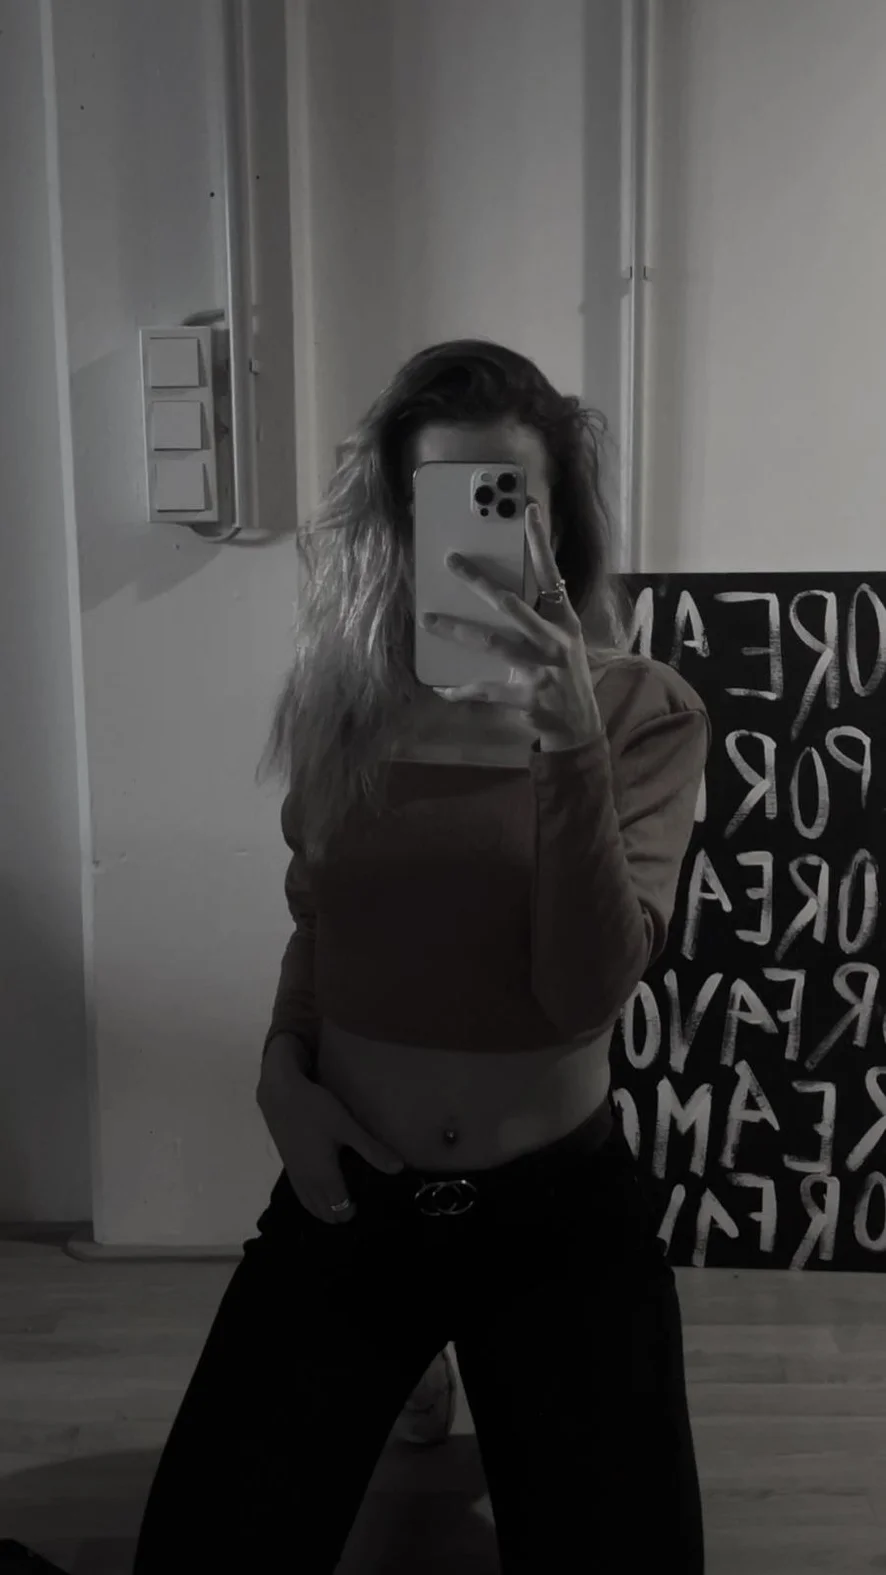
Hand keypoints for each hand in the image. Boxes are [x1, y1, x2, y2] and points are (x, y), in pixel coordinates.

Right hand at [257, 1047, 404, 1224]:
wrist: (280, 1096)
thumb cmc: (316, 1110)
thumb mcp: (347, 1128)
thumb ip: (372, 1150)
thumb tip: (398, 1169)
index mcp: (324, 1177)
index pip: (340, 1209)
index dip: (353, 1213)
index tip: (367, 1207)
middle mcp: (308, 1183)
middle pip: (324, 1213)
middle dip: (340, 1216)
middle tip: (358, 1207)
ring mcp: (296, 1176)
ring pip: (311, 1206)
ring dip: (325, 1212)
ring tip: (342, 1206)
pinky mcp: (289, 1167)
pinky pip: (301, 1196)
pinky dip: (312, 1203)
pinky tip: (321, 1194)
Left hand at [419, 502, 601, 750]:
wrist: (579, 726)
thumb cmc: (564, 676)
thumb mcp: (562, 641)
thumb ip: (539, 617)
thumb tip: (498, 593)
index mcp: (565, 622)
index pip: (552, 576)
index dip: (541, 543)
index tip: (529, 511)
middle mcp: (555, 641)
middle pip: (511, 605)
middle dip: (479, 581)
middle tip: (452, 562)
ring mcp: (542, 669)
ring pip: (492, 643)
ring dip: (457, 630)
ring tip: (429, 620)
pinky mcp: (527, 697)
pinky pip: (486, 689)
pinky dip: (461, 689)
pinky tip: (442, 688)